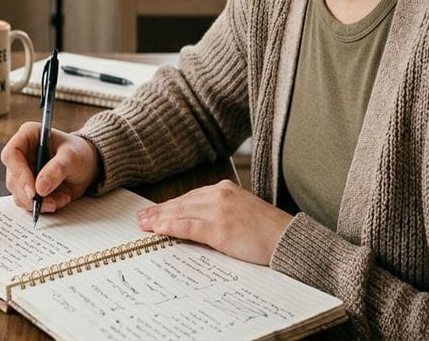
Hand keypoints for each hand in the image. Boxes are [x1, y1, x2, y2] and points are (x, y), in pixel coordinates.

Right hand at [1, 123, 100, 214]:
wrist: (87, 165)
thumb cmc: (79, 153)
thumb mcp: (72, 157)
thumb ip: (57, 170)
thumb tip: (40, 188)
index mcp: (28, 135)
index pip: (11, 154)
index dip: (19, 173)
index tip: (33, 191)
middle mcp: (21, 154)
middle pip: (13, 179)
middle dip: (30, 195)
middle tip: (49, 203)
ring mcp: (23, 172)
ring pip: (19, 194)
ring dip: (39, 203)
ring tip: (61, 199)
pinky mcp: (29, 187)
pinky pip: (29, 203)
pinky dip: (44, 206)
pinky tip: (60, 199)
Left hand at [136, 180, 293, 264]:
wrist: (287, 239)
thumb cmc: (267, 230)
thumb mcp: (241, 212)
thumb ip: (219, 212)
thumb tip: (195, 223)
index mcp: (225, 189)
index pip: (189, 197)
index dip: (169, 205)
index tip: (154, 211)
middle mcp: (220, 195)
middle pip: (181, 203)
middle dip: (159, 211)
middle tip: (141, 219)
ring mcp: (219, 211)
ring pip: (181, 213)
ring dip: (159, 219)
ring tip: (144, 225)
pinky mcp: (220, 229)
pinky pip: (190, 227)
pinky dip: (172, 227)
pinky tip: (159, 229)